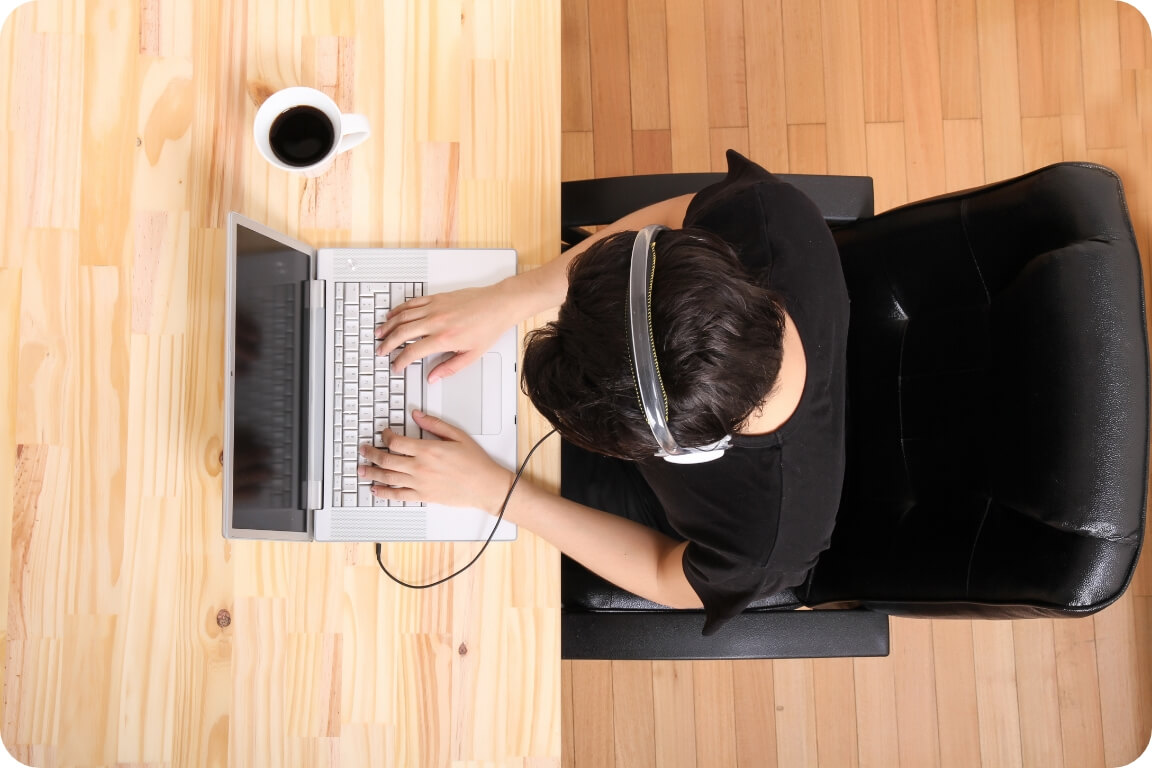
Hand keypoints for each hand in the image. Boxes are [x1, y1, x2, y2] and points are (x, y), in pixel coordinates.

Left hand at [357, 410, 513, 512]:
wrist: (485, 486)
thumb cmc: (475, 462)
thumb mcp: (457, 435)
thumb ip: (434, 424)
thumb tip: (417, 415)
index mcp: (427, 449)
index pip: (396, 442)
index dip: (385, 436)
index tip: (384, 433)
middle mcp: (420, 467)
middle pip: (386, 459)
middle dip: (370, 453)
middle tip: (363, 449)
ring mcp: (419, 483)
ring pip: (387, 477)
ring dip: (371, 472)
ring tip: (361, 469)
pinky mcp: (423, 496)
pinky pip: (397, 495)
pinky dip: (383, 493)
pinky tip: (375, 489)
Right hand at [374, 282, 518, 381]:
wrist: (498, 305)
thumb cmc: (488, 328)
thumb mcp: (471, 355)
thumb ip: (449, 368)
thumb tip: (433, 377)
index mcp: (444, 339)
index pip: (413, 352)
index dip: (400, 361)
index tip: (396, 366)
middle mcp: (436, 322)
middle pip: (402, 333)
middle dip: (387, 344)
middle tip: (381, 351)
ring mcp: (435, 308)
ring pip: (403, 316)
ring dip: (388, 326)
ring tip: (380, 334)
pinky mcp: (437, 298)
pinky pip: (412, 303)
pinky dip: (399, 310)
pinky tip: (393, 315)